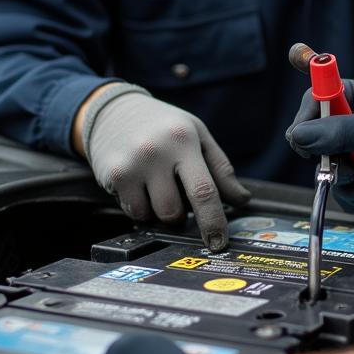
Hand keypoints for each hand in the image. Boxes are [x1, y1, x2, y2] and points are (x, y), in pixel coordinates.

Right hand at [83, 86, 250, 249]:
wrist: (115, 110)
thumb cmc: (164, 125)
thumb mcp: (198, 135)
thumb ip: (221, 169)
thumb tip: (242, 200)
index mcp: (184, 139)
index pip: (204, 190)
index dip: (213, 221)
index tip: (218, 243)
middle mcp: (155, 151)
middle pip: (174, 211)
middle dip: (180, 214)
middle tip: (177, 193)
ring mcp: (131, 164)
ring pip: (152, 215)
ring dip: (158, 210)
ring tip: (157, 184)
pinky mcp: (112, 175)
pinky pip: (132, 211)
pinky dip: (140, 205)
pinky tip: (139, 183)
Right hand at [286, 80, 353, 219]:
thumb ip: (337, 133)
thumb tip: (296, 136)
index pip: (317, 95)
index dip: (307, 117)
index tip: (303, 138)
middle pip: (314, 134)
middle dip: (327, 156)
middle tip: (342, 165)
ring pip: (325, 163)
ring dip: (343, 178)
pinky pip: (338, 183)